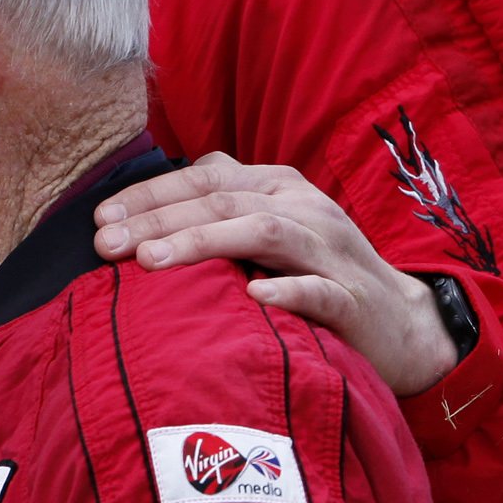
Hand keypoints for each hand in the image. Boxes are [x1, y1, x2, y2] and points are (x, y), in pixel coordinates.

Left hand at [94, 153, 462, 396]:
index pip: (204, 178)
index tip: (99, 220)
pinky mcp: (354, 299)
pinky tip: (253, 295)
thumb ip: (215, 217)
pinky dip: (286, 290)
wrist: (403, 324)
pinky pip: (319, 290)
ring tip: (150, 262)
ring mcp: (332, 251)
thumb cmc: (314, 276)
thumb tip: (135, 223)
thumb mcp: (265, 234)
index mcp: (277, 187)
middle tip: (107, 245)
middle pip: (223, 202)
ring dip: (203, 243)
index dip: (149, 195)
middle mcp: (304, 208)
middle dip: (159, 220)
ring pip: (265, 232)